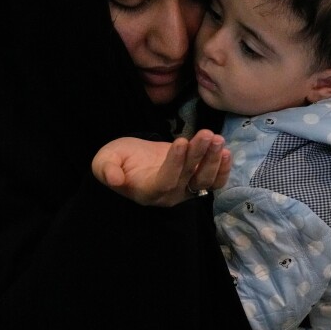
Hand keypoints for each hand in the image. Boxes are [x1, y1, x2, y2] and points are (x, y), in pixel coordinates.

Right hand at [92, 129, 230, 206]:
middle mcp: (168, 195)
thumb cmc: (116, 161)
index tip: (181, 140)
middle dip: (199, 155)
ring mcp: (184, 191)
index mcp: (146, 191)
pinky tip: (225, 151)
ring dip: (213, 160)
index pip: (165, 181)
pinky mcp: (194, 182)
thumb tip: (113, 179)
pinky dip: (222, 169)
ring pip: (204, 180)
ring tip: (217, 138)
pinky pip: (214, 181)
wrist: (130, 162)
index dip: (175, 163)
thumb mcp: (104, 162)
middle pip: (188, 178)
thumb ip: (107, 170)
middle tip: (206, 134)